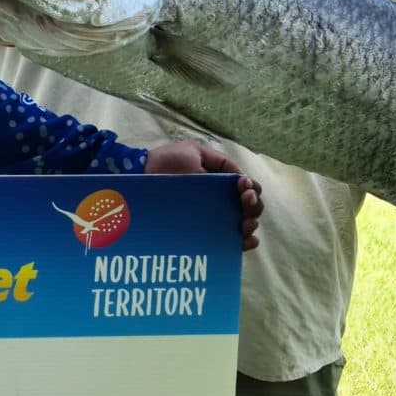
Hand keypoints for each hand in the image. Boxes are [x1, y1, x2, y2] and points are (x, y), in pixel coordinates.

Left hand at [146, 139, 262, 251]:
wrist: (142, 177)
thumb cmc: (167, 161)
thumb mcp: (196, 152)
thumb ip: (221, 163)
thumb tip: (243, 180)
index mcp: (222, 182)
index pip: (249, 189)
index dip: (252, 189)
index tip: (242, 188)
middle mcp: (221, 202)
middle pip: (250, 208)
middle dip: (254, 206)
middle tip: (245, 201)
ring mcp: (212, 218)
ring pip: (243, 225)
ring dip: (251, 224)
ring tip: (246, 223)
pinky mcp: (202, 232)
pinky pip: (227, 240)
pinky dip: (243, 243)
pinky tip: (248, 241)